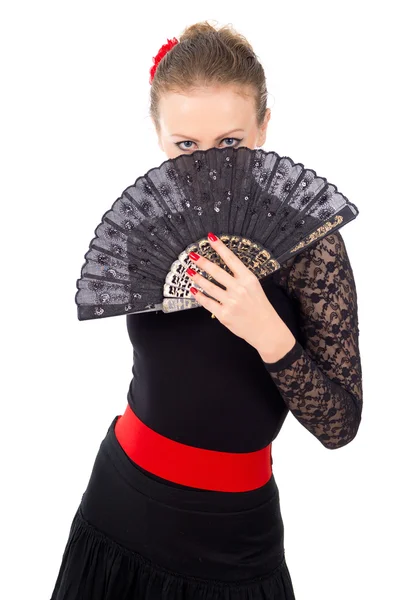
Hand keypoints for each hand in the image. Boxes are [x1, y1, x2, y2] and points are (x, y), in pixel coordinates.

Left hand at [186, 233, 278, 347]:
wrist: (265, 329)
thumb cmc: (260, 307)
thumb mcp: (255, 287)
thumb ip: (240, 277)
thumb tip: (222, 267)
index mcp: (248, 279)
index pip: (231, 259)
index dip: (219, 247)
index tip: (210, 238)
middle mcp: (239, 289)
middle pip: (216, 271)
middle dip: (202, 262)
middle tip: (192, 255)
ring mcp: (231, 302)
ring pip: (208, 286)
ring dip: (197, 278)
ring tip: (189, 271)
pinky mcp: (224, 314)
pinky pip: (207, 302)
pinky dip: (198, 295)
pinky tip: (193, 289)